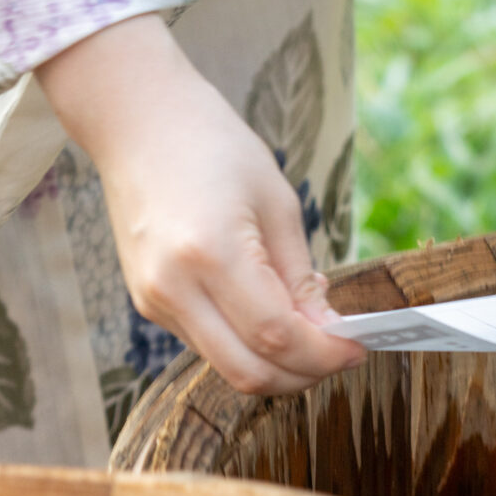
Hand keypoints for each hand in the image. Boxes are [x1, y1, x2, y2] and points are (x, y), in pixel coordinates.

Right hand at [39, 13, 366, 397]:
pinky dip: (247, 344)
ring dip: (277, 364)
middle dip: (303, 374)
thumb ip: (301, 277)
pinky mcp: (149, 302)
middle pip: (248, 371)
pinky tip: (271, 314)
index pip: (276, 336)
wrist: (137, 121)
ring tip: (311, 332)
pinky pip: (208, 344)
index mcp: (210, 254)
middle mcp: (173, 287)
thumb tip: (328, 332)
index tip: (358, 348)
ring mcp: (154, 300)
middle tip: (340, 354)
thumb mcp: (277, 202)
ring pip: (227, 365)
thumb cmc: (213, 147)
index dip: (324, 354)